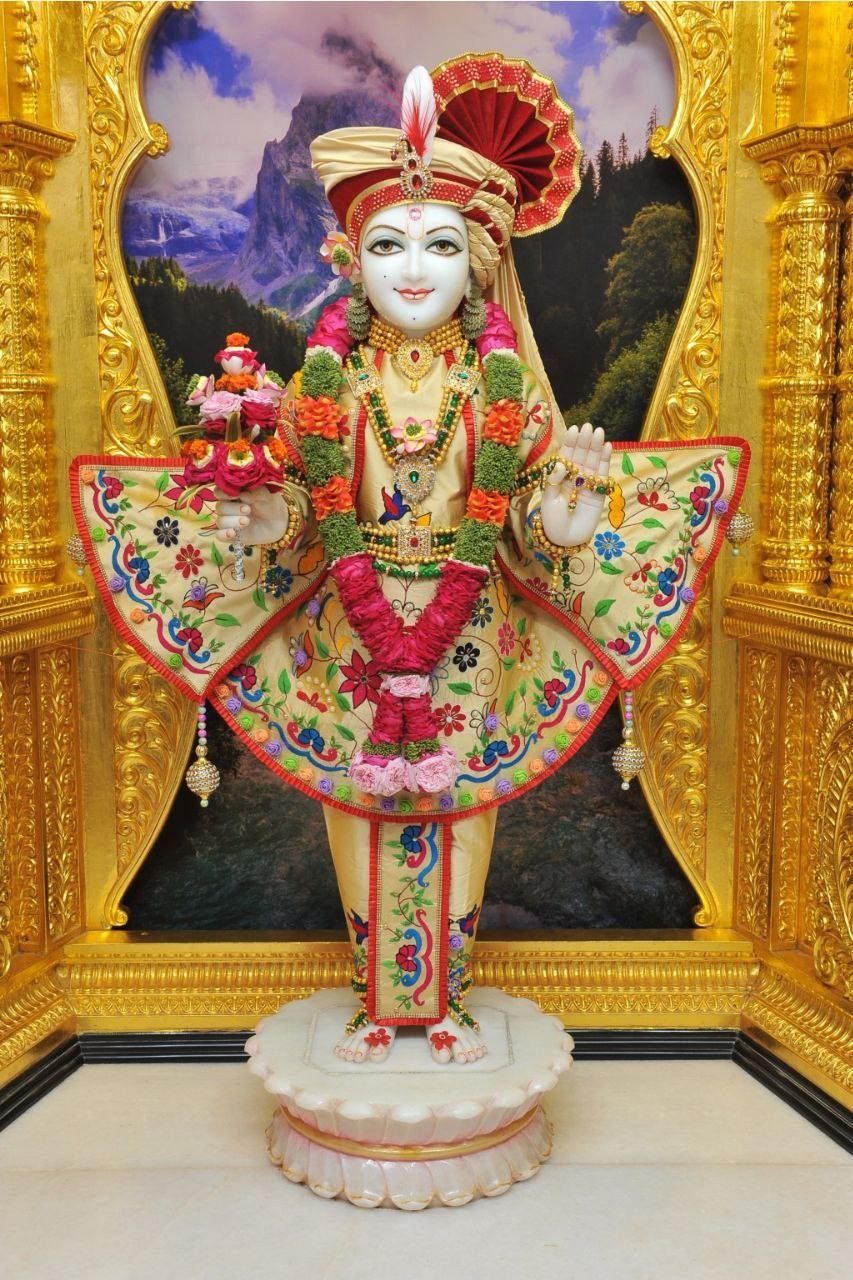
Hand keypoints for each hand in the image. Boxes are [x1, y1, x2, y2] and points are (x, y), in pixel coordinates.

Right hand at [215, 486, 288, 544]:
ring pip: (220, 521)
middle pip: (220, 507)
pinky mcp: (231, 534)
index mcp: (233, 493)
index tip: (235, 495)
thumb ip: (256, 492)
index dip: (224, 493)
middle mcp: (228, 507)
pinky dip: (224, 534)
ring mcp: (229, 521)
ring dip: (232, 521)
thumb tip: (243, 493)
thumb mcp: (267, 495)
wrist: (278, 522)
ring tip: (247, 521)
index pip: (220, 491)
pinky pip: (220, 535)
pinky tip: (232, 533)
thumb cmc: (270, 504)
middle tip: (247, 509)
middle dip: (233, 508)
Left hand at [540, 422, 611, 546]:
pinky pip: (603, 475)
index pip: (566, 456)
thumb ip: (553, 482)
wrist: (565, 539)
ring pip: (593, 462)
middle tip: (589, 427)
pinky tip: (608, 447)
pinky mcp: (599, 493)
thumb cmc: (552, 521)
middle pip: (581, 455)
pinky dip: (606, 461)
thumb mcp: (547, 500)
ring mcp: (587, 484)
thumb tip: (560, 464)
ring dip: (596, 447)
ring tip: (599, 432)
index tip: (575, 429)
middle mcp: (574, 477)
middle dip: (585, 441)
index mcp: (560, 477)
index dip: (570, 443)